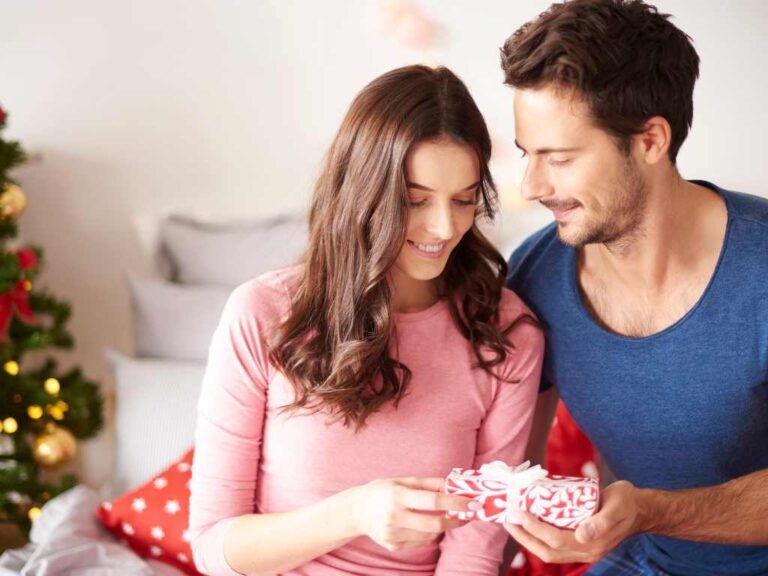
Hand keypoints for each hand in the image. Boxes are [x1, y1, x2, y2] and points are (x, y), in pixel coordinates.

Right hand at [349, 477, 471, 551]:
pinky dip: (428, 534)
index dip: (455, 502)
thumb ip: (428, 483)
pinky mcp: (393, 545)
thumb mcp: (402, 480)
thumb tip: (452, 485)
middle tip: (466, 515)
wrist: (355, 511)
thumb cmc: (381, 491)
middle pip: (435, 523)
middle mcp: (394, 517)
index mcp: (397, 496)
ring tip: (442, 516)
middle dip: (455, 520)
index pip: (433, 501)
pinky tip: (422, 524)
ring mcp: (393, 534)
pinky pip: (420, 542)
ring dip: (441, 526)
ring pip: (429, 535)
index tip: (471, 503)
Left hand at [504, 480, 641, 563]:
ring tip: (512, 522)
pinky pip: (554, 544)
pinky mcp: (579, 542)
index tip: (518, 513)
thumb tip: (582, 535)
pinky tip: (527, 523)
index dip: (534, 528)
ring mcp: (582, 548)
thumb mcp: (617, 506)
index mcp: (593, 544)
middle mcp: (585, 551)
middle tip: (507, 519)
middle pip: (547, 550)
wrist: (640, 509)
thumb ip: (602, 521)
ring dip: (528, 538)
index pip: (556, 540)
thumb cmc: (627, 504)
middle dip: (524, 536)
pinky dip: (538, 536)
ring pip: (549, 550)